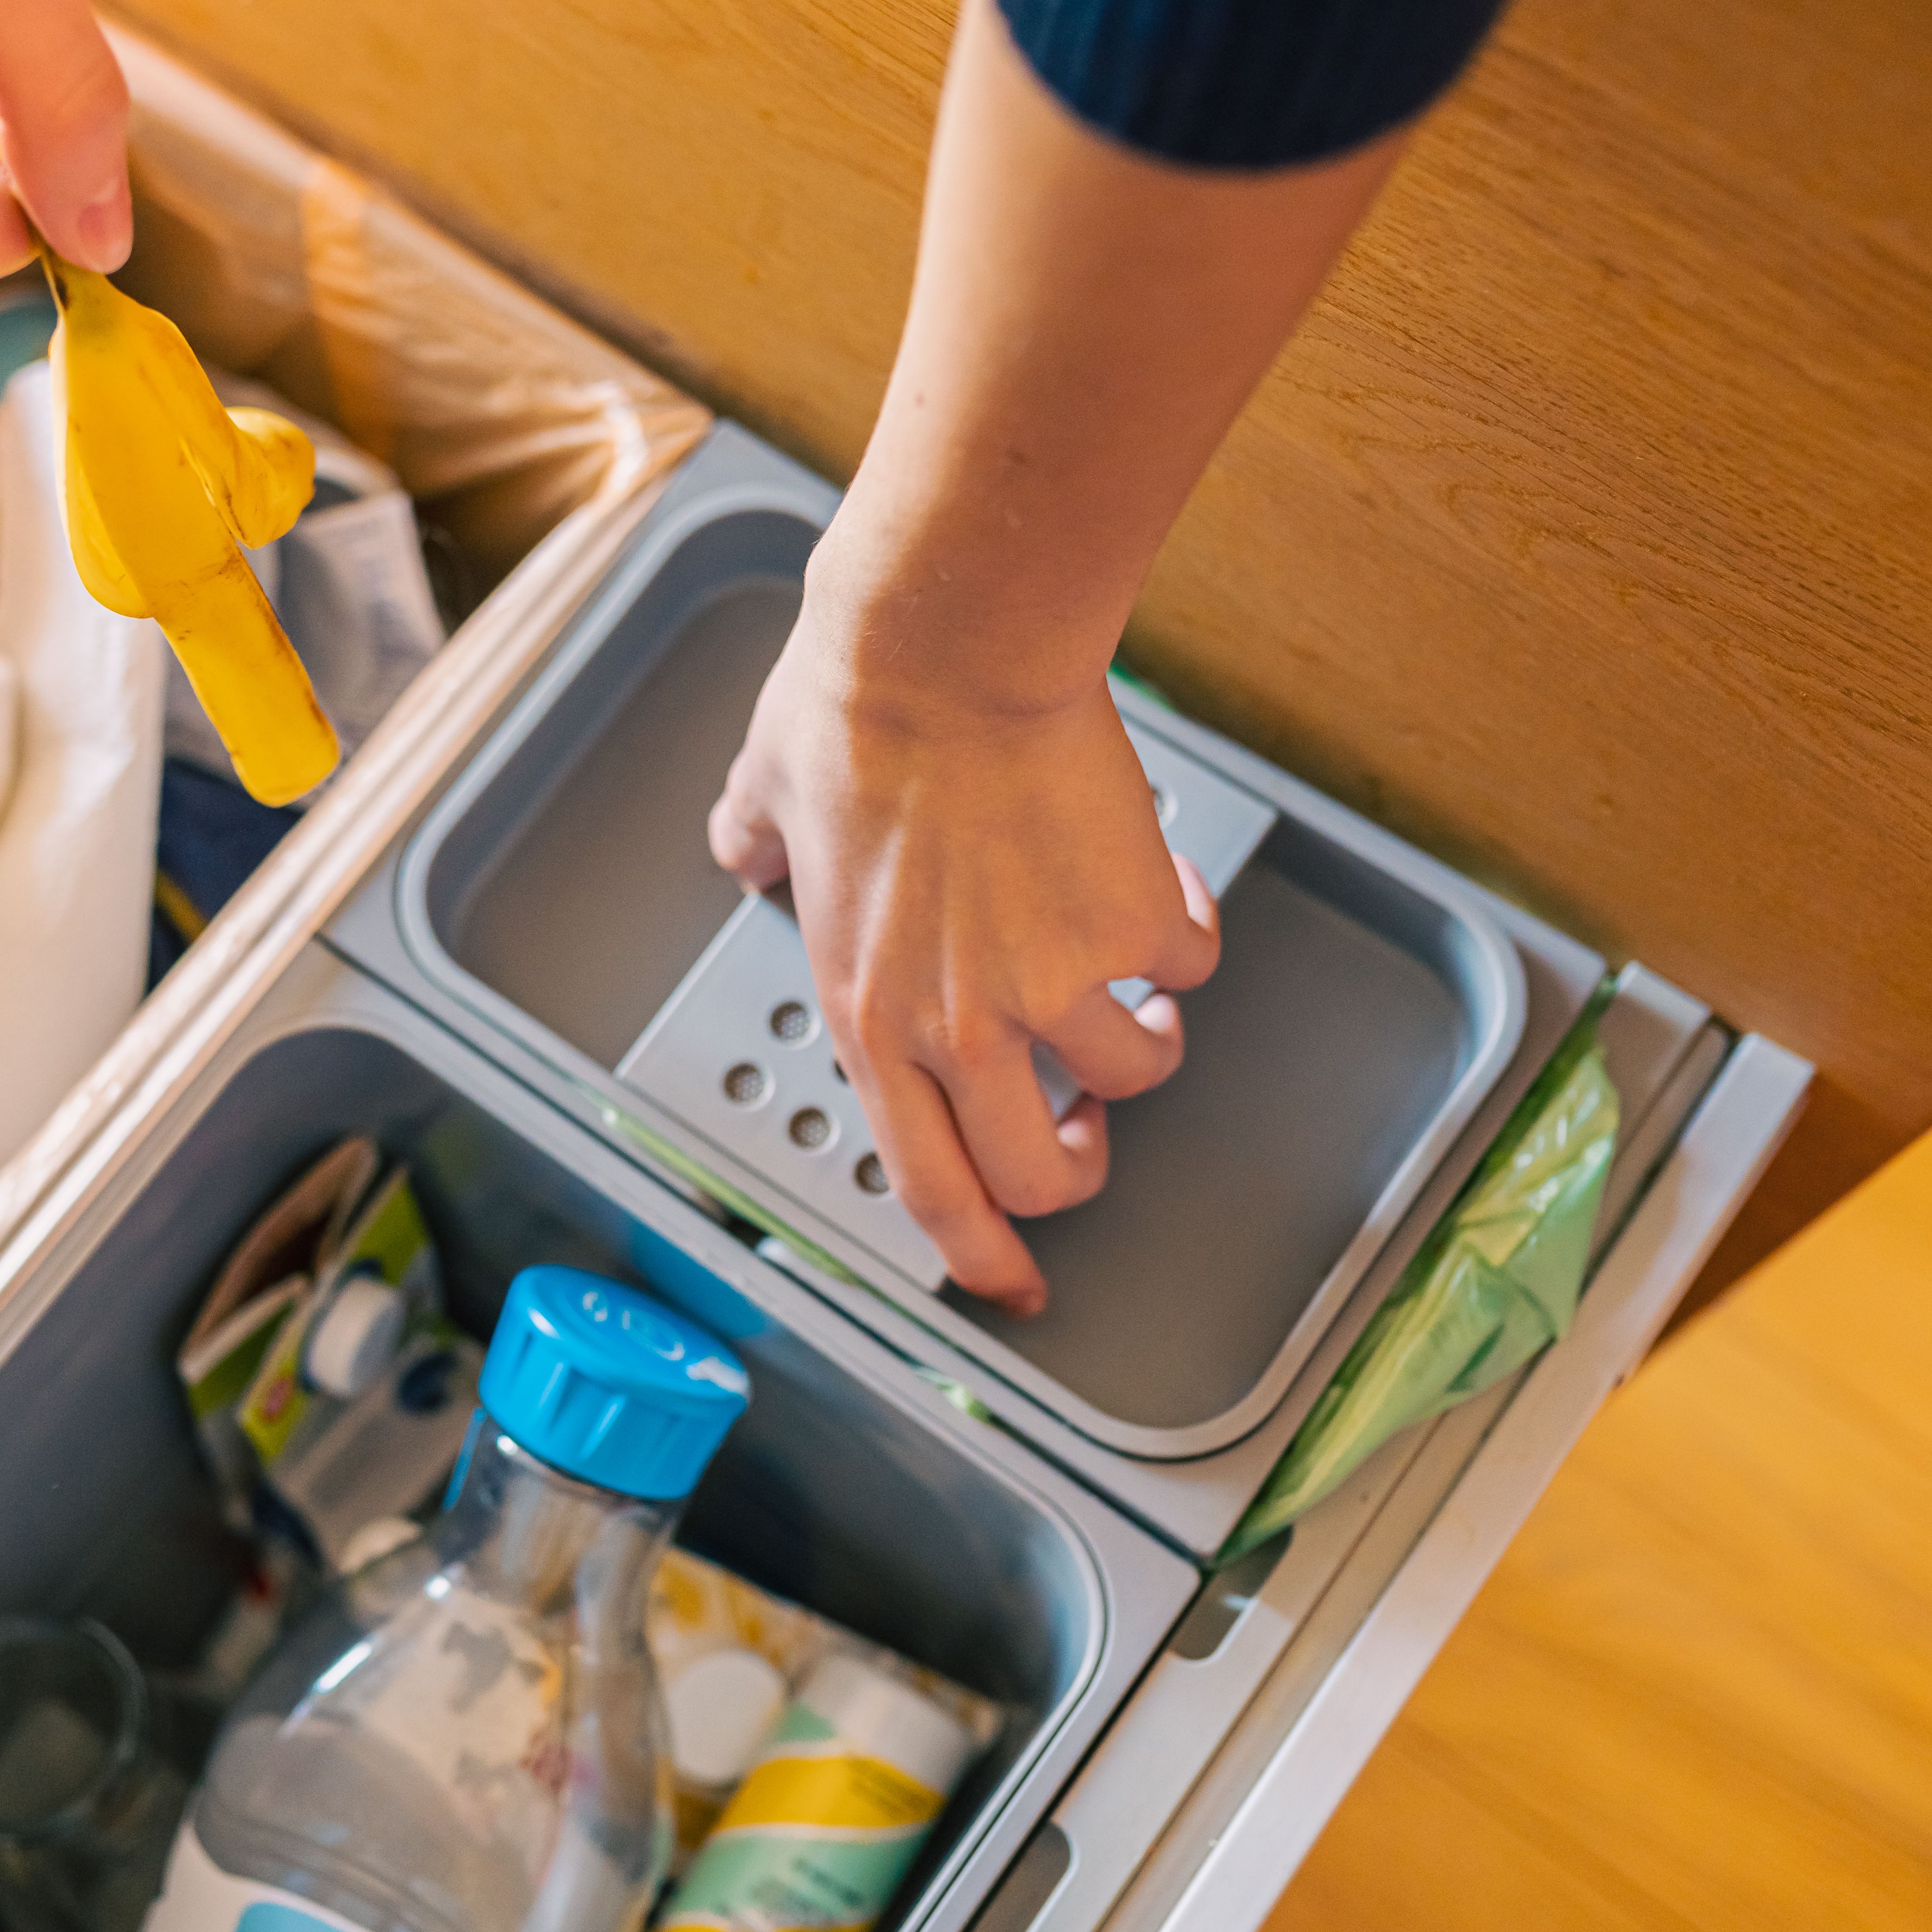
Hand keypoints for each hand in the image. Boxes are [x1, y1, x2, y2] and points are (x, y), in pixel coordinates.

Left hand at [709, 566, 1219, 1314]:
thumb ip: (756, 841)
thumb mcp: (765, 794)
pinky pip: (1186, 963)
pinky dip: (1181, 929)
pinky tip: (1150, 877)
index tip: (1015, 1283)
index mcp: (870, 1011)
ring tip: (1129, 975)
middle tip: (1084, 1115)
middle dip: (1078, 1161)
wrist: (945, 648)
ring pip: (1136, 1072)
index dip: (979, 1253)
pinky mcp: (1131, 926)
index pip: (928, 1184)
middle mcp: (961, 1023)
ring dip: (1143, 1034)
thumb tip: (746, 847)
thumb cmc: (853, 708)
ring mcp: (1053, 983)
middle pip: (1046, 1172)